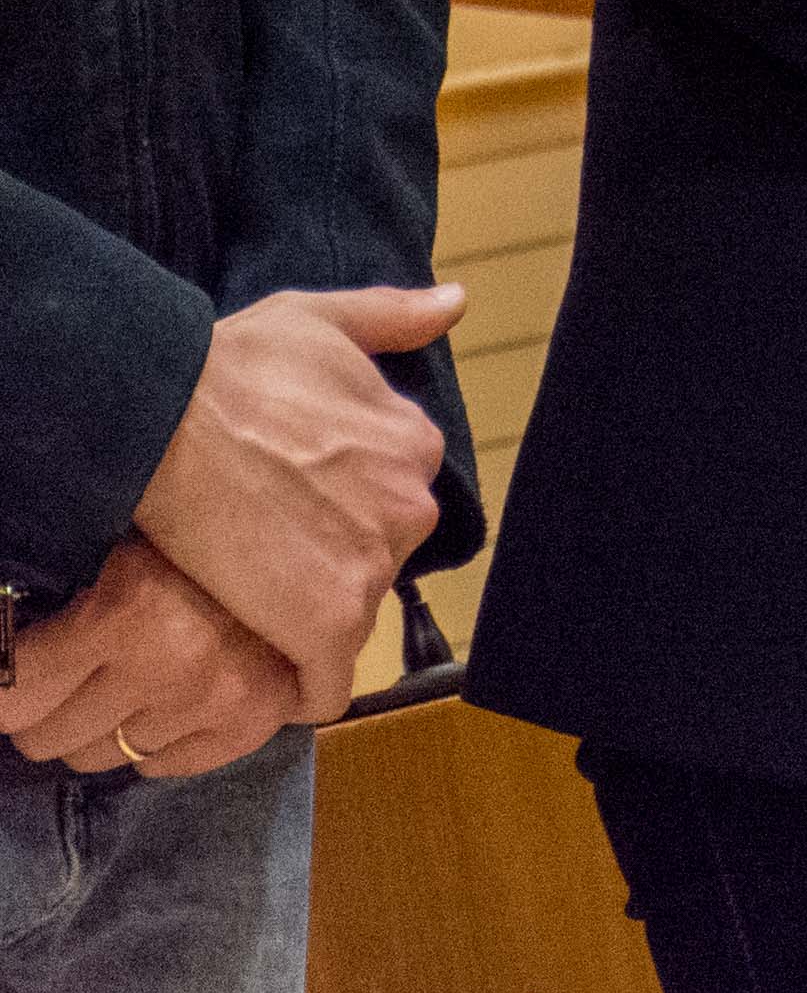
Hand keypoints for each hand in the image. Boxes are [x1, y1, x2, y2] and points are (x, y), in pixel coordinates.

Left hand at [0, 544, 307, 772]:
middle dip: (50, 710)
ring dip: (106, 724)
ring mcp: (215, 700)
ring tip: (129, 680)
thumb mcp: (125, 545)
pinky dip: (158, 743)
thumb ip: (74, 596)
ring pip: (105, 755)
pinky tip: (170, 703)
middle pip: (50, 737)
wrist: (315, 534)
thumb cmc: (205, 531)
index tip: (21, 673)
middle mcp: (169, 665)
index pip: (15, 693)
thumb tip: (14, 641)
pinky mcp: (253, 722)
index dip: (6, 686)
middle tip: (74, 674)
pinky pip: (167, 766)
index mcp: (127, 613)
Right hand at [126, 285, 453, 693]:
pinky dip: (298, 689)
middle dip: (324, 567)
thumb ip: (391, 318)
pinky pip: (324, 684)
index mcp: (415, 444)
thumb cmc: (230, 367)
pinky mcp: (328, 624)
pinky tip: (264, 683)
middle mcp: (412, 506)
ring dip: (300, 623)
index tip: (289, 519)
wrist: (163, 421)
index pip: (387, 500)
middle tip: (256, 563)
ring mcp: (374, 567)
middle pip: (372, 560)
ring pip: (346, 617)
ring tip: (240, 611)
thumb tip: (457, 303)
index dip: (336, 514)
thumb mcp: (320, 320)